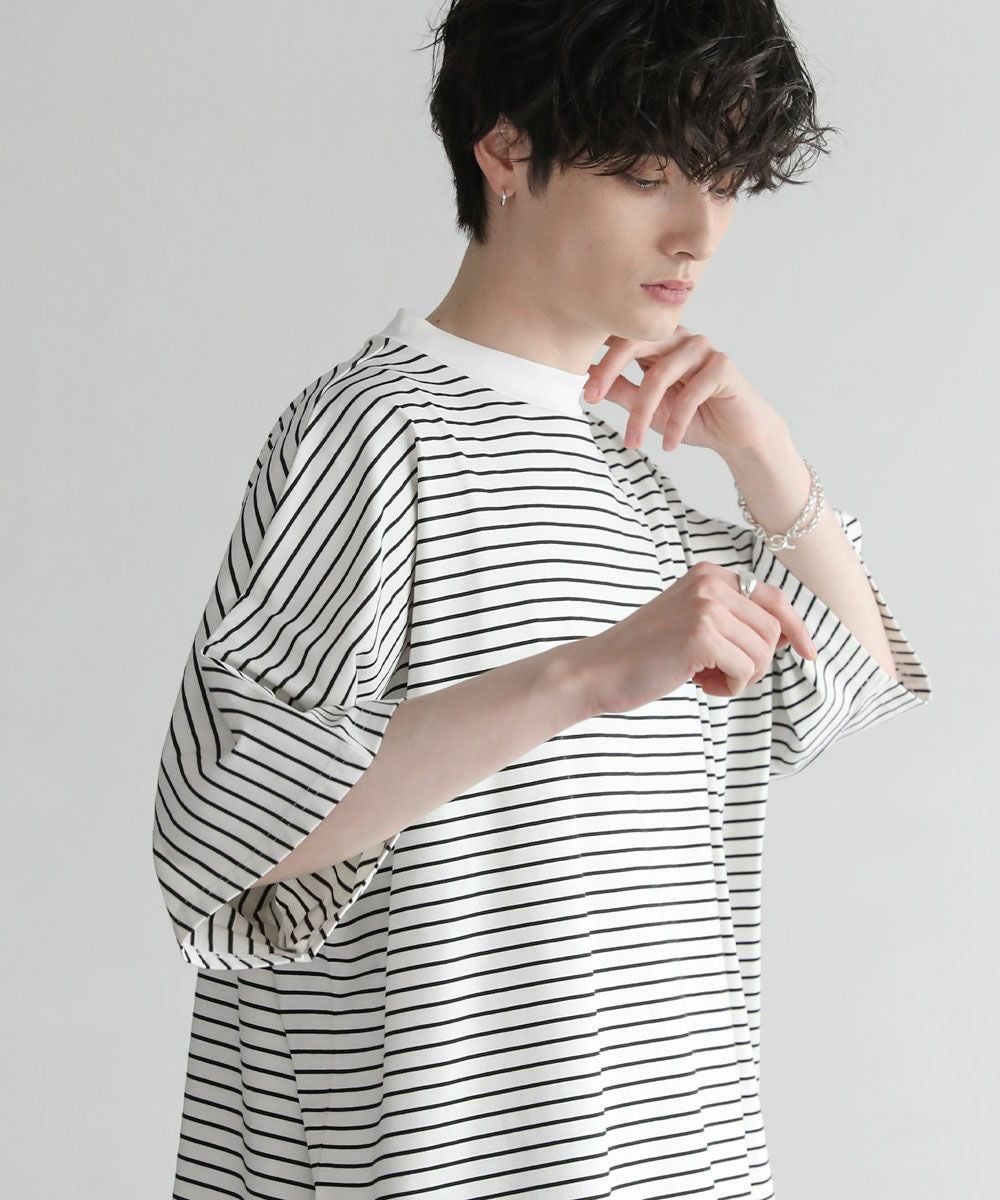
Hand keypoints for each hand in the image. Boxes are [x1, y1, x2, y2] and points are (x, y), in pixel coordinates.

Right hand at [577, 561, 817, 714]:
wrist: (599, 669)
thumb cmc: (645, 654)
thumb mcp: (691, 621)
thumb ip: (731, 618)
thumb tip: (787, 636)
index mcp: (709, 574)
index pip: (773, 598)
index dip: (797, 628)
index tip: (808, 653)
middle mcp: (710, 583)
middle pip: (773, 629)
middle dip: (758, 662)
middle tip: (720, 675)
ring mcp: (706, 607)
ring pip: (763, 652)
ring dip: (742, 677)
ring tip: (704, 679)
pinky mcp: (701, 635)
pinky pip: (746, 670)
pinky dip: (729, 687)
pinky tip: (699, 684)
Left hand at [584, 326, 785, 455]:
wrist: (736, 434)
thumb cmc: (692, 416)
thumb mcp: (647, 406)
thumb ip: (620, 390)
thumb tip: (585, 377)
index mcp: (658, 340)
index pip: (622, 335)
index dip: (597, 354)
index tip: (577, 382)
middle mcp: (679, 337)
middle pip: (636, 342)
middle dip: (610, 371)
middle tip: (590, 398)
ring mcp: (703, 348)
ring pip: (660, 375)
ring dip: (642, 414)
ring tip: (634, 442)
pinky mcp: (723, 366)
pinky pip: (691, 393)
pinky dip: (676, 423)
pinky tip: (669, 444)